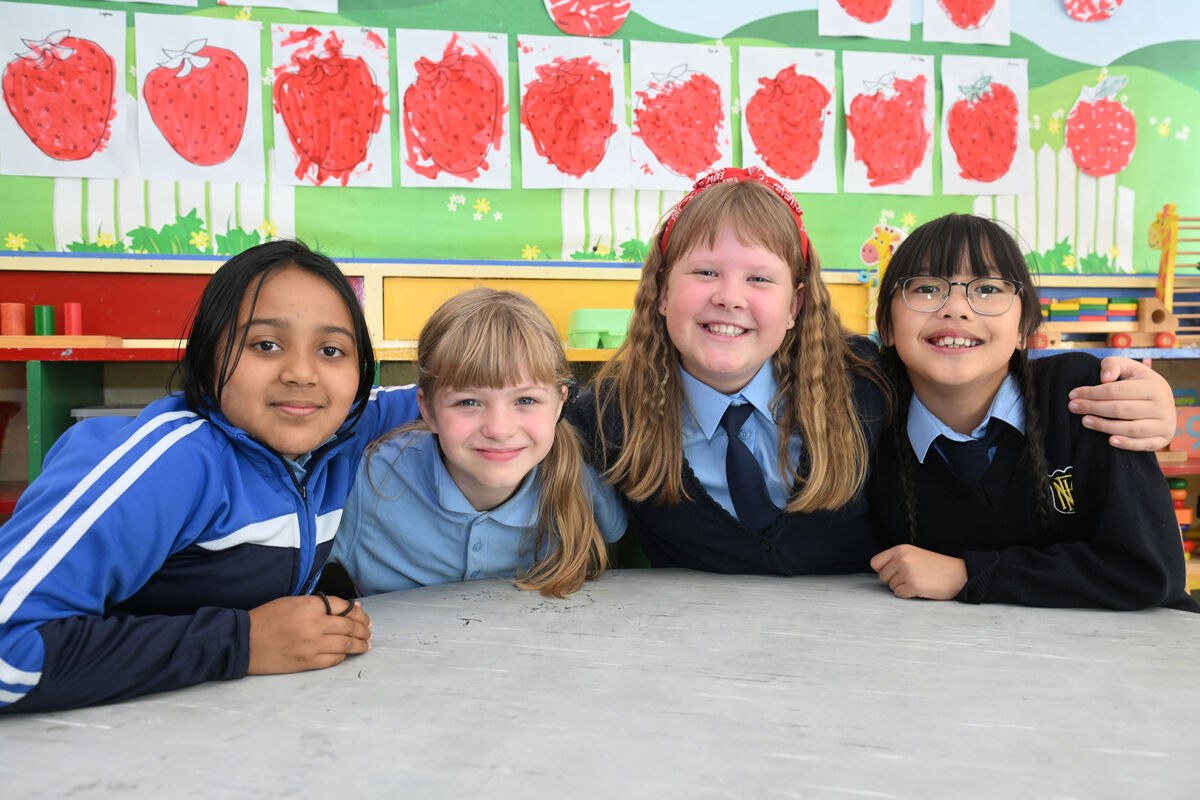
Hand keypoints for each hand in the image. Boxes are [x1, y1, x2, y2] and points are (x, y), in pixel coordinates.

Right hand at [247, 595, 371, 674]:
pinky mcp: (307, 662)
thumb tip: (347, 608)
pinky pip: (334, 660)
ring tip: (366, 644)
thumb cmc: (266, 618)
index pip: (345, 607)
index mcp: (311, 606)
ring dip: (360, 645)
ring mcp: (312, 645)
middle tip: (369, 632)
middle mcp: (315, 625)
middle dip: (364, 629)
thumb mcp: (293, 602)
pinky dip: (343, 656)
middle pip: (350, 626)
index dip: (358, 612)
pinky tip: (346, 654)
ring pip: (346, 645)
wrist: (244, 641)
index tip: (364, 617)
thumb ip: (319, 605)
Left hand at [870, 545, 966, 599]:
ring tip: (918, 581)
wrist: (958, 574)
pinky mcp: (913, 585)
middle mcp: (902, 559)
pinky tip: (919, 588)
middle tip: (911, 577)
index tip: (893, 572)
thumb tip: (878, 570)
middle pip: (882, 577)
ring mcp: (907, 572)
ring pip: (891, 586)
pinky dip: (907, 594)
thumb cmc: (936, 566)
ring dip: (902, 587)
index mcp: (901, 549)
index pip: (875, 562)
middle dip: (894, 580)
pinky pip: (899, 594)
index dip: (882, 570)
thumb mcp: (914, 555)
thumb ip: (896, 559)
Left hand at [1067, 356, 1173, 450]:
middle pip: (1121, 409)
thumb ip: (1113, 364)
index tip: (1073, 394)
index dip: (1092, 393)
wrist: (1162, 399)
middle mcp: (1162, 405)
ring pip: (1131, 428)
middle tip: (1073, 407)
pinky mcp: (1163, 439)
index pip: (1116, 390)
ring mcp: (1165, 423)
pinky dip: (1127, 444)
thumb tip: (1104, 378)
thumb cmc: (1138, 382)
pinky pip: (1144, 444)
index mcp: (1154, 385)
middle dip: (1093, 408)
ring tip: (1085, 421)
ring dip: (1105, 426)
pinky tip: (1110, 440)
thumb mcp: (1128, 367)